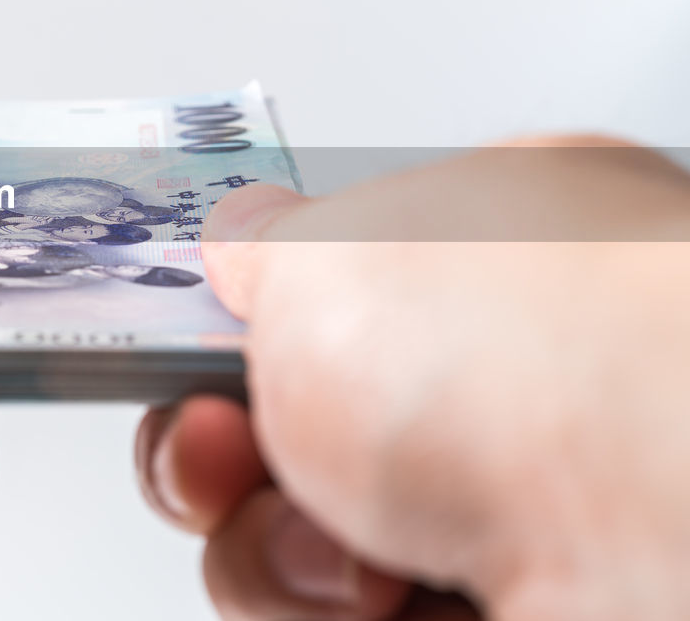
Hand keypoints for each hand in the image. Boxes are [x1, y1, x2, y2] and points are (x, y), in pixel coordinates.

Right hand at [136, 137, 689, 620]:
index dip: (219, 337)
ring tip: (342, 549)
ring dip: (272, 552)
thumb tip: (237, 234)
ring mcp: (492, 504)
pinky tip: (383, 600)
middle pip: (278, 430)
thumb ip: (262, 244)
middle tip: (220, 454)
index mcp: (459, 256)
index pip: (305, 298)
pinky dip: (326, 616)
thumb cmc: (517, 362)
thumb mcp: (323, 256)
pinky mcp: (492, 607)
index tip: (175, 363)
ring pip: (293, 545)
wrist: (664, 533)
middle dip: (213, 457)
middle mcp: (477, 380)